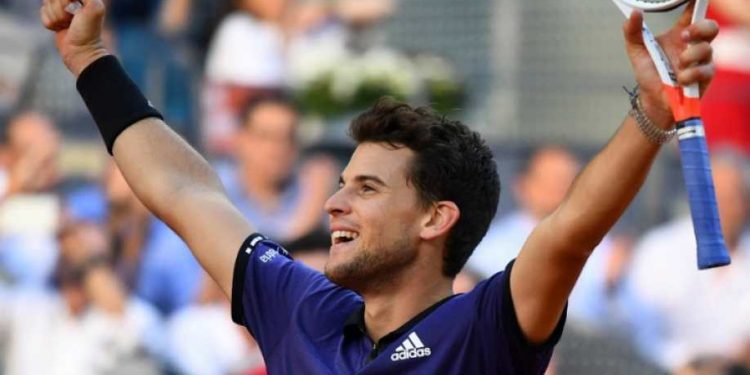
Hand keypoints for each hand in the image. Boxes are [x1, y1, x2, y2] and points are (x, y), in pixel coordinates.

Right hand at [40, 0, 109, 75]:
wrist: (81, 52)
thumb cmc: (88, 31)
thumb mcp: (94, 8)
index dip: (63, 0)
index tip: (72, 7)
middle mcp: (72, 0)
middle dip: (59, 8)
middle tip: (71, 18)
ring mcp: (61, 8)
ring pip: (46, 4)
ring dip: (56, 17)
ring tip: (67, 25)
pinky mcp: (53, 17)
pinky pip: (42, 14)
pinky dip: (50, 23)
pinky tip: (61, 29)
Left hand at [623, 1, 718, 127]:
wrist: (652, 100)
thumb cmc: (649, 73)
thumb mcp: (637, 51)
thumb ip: (633, 32)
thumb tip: (634, 14)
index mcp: (680, 34)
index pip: (693, 13)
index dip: (697, 4)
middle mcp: (694, 45)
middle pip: (711, 27)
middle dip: (700, 28)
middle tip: (684, 36)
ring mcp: (702, 60)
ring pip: (707, 48)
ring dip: (689, 56)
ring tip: (677, 65)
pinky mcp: (706, 76)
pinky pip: (706, 70)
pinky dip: (691, 74)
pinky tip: (681, 80)